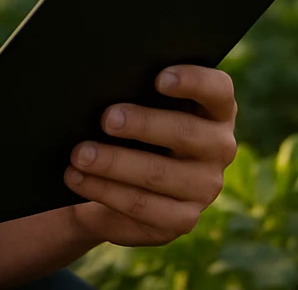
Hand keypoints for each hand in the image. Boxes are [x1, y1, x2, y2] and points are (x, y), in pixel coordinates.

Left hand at [62, 65, 237, 245]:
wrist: (117, 184)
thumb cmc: (130, 131)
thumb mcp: (138, 108)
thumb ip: (135, 94)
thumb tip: (103, 86)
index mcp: (215, 109)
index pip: (217, 89)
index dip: (193, 81)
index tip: (159, 79)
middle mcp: (219, 147)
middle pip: (185, 131)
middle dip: (142, 124)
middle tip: (107, 119)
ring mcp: (205, 186)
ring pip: (159, 173)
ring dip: (114, 163)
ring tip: (80, 154)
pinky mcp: (183, 219)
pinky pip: (142, 206)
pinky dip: (104, 190)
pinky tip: (78, 178)